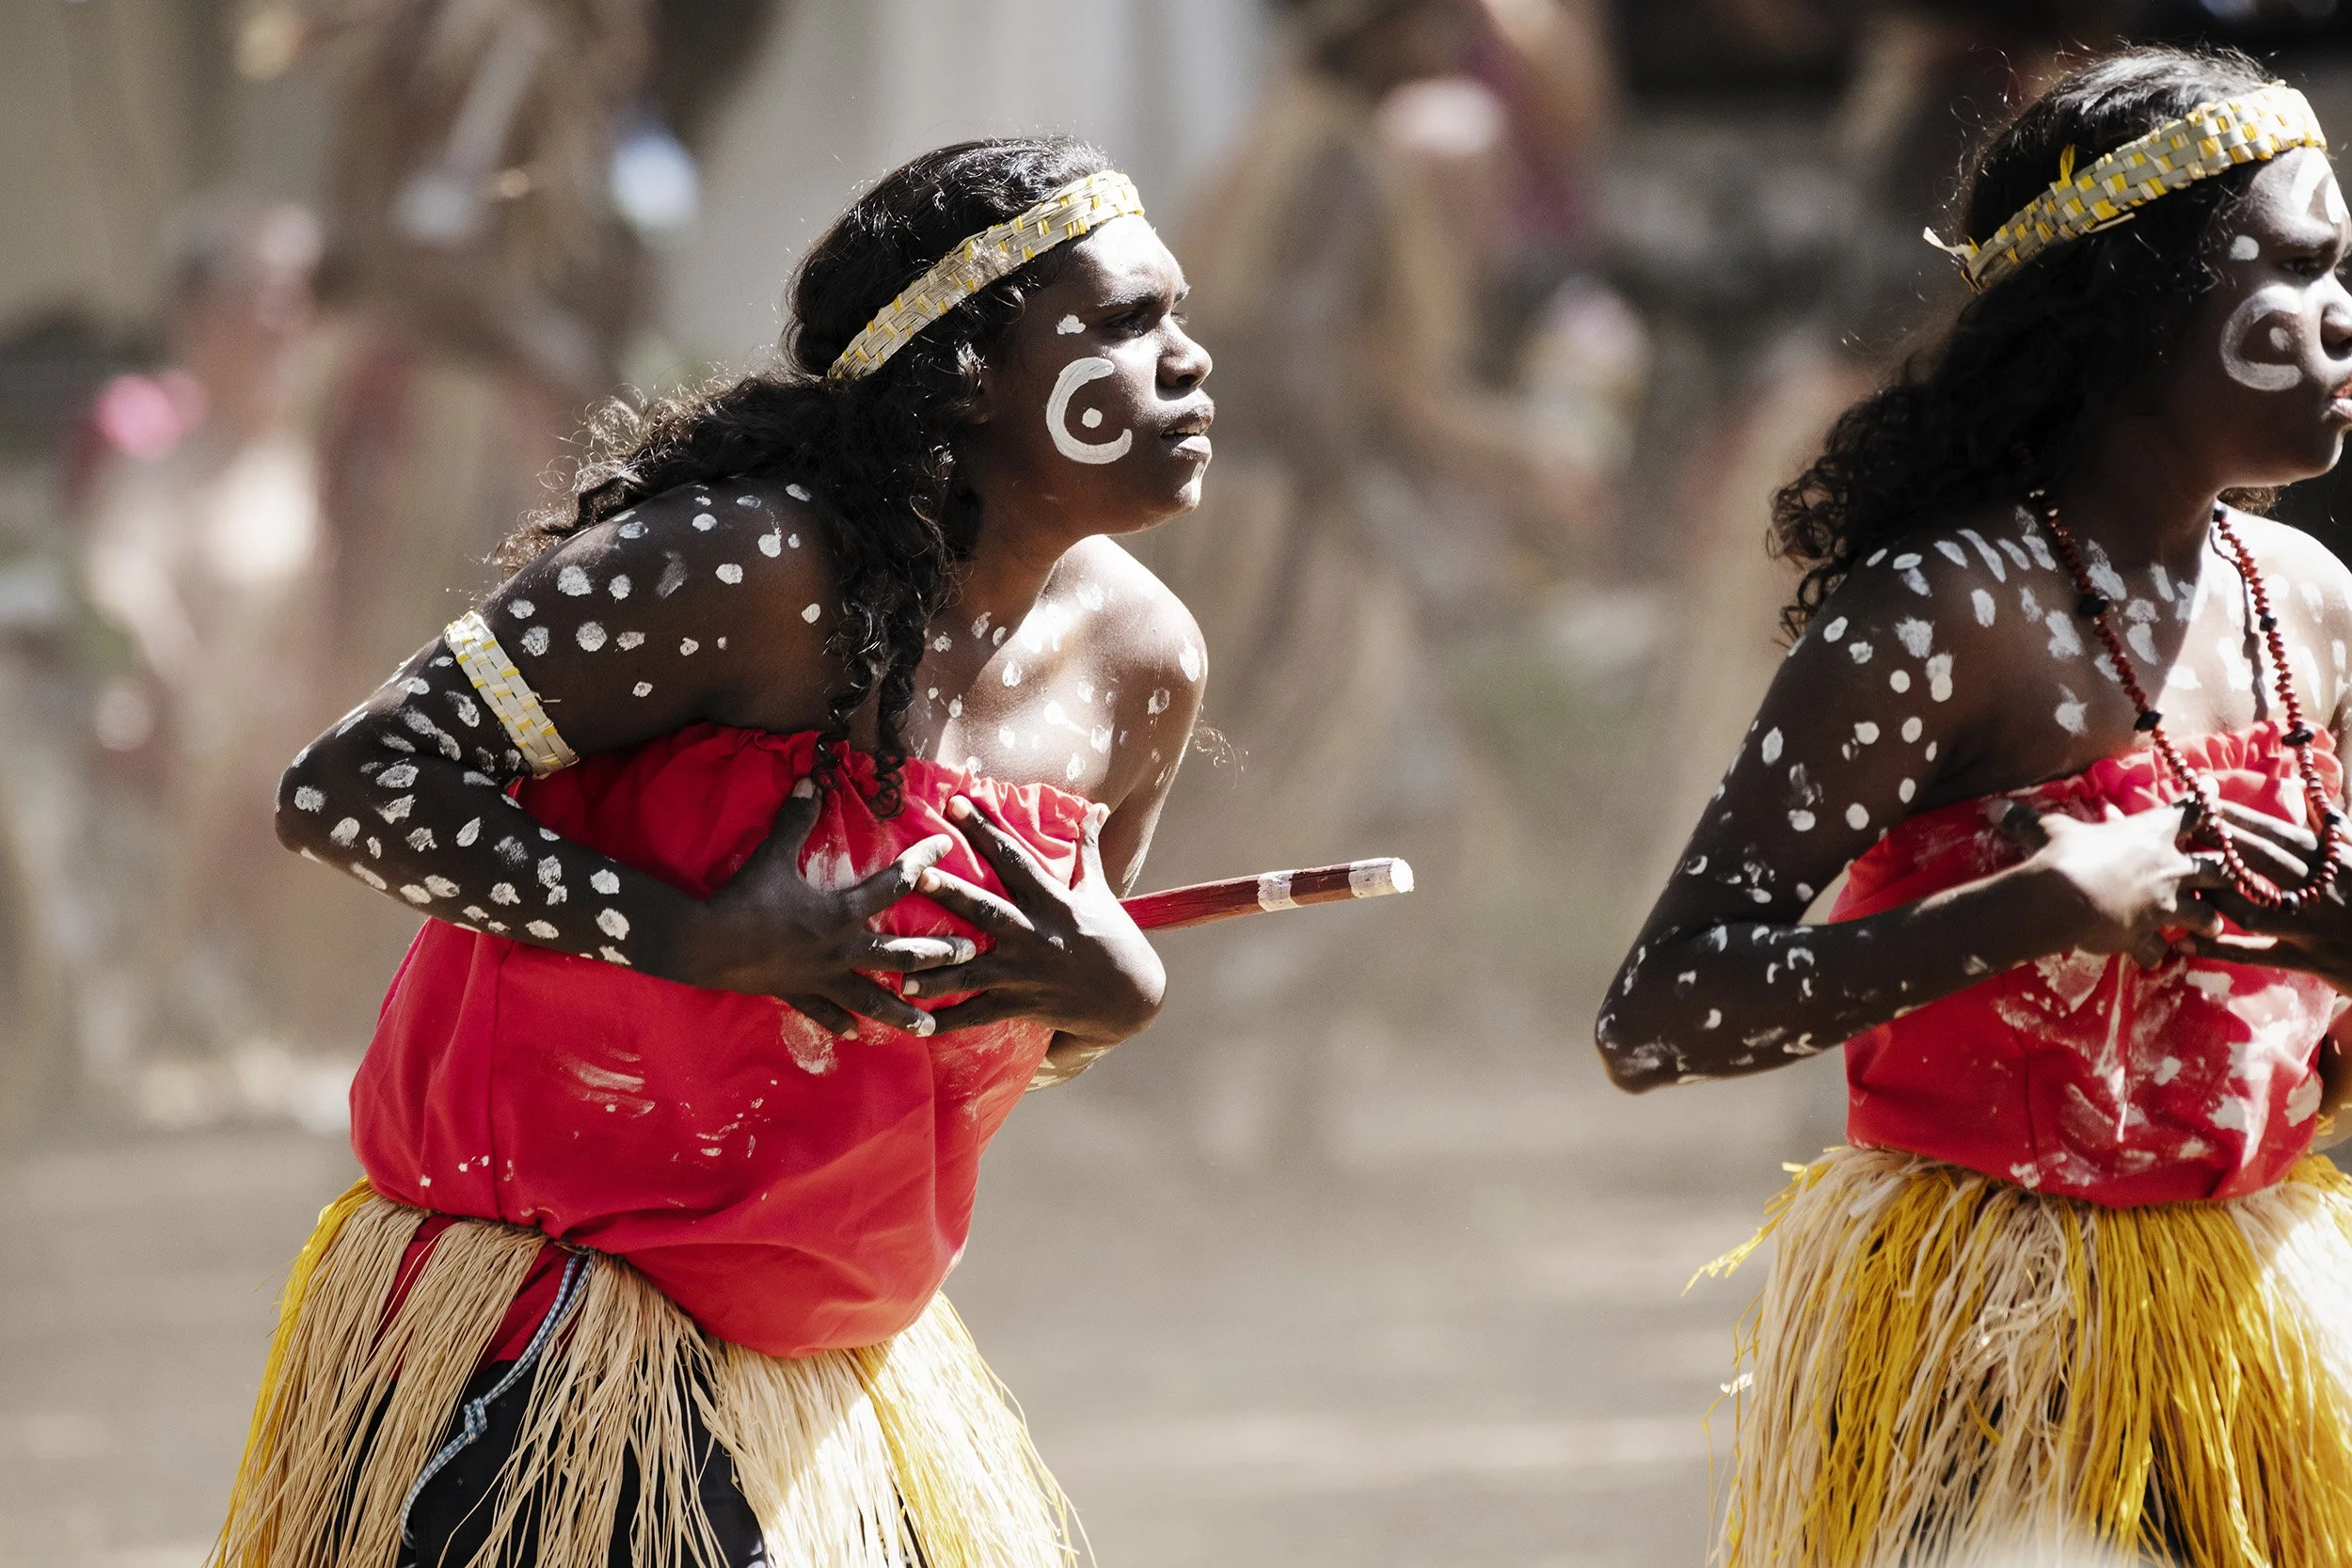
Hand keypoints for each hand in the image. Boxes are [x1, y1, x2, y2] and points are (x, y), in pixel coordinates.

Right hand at [666, 778, 973, 1036]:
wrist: (707, 943)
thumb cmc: (744, 897)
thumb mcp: (772, 854)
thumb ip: (795, 818)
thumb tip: (810, 779)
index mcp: (841, 911)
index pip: (894, 883)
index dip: (922, 861)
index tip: (947, 848)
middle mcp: (840, 949)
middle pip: (899, 953)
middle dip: (936, 954)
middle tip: (968, 954)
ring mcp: (822, 977)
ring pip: (871, 998)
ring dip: (902, 1011)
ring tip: (931, 1026)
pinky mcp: (799, 993)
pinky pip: (825, 1013)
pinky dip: (841, 1023)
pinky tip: (857, 1034)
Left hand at [902, 796, 1165, 1060]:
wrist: (1130, 999)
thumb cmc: (1112, 937)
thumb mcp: (1100, 891)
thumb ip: (1088, 850)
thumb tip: (1097, 807)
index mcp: (1053, 902)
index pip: (1014, 858)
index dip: (986, 829)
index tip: (957, 803)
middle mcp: (1035, 935)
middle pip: (987, 911)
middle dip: (951, 893)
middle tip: (916, 874)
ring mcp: (1026, 973)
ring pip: (974, 969)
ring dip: (937, 967)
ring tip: (900, 968)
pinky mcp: (1022, 1004)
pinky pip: (980, 1014)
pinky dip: (949, 1021)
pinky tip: (916, 1023)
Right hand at [2001, 800, 2221, 967]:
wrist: (2064, 900)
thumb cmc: (2063, 855)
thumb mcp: (2045, 830)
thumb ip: (2025, 819)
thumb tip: (1991, 806)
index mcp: (2152, 833)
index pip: (2193, 811)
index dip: (2206, 802)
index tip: (2216, 793)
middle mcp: (2169, 868)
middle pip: (2220, 868)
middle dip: (2230, 872)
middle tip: (2233, 874)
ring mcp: (2163, 906)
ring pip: (2205, 914)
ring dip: (2207, 919)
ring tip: (2210, 924)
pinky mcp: (2147, 935)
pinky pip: (2160, 948)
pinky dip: (2158, 952)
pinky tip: (2155, 956)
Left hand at [2180, 798, 2351, 988]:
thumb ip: (2331, 829)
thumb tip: (2307, 793)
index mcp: (2332, 861)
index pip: (2279, 834)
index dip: (2239, 819)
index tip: (2204, 804)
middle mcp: (2319, 890)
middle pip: (2262, 863)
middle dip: (2219, 845)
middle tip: (2177, 834)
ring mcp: (2311, 926)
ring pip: (2254, 908)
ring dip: (2215, 895)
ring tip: (2177, 885)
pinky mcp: (2306, 959)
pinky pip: (2255, 955)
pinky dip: (2219, 949)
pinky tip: (2183, 942)